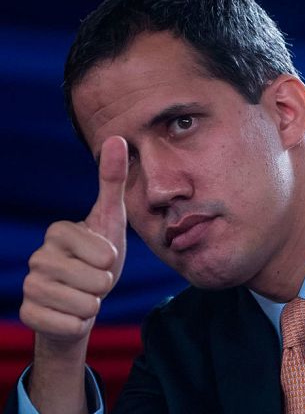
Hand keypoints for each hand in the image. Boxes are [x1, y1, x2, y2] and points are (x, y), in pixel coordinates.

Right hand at [20, 136, 127, 343]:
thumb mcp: (111, 219)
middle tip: (95, 279)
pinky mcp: (28, 314)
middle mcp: (38, 256)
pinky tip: (71, 314)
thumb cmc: (100, 256)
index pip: (103, 253)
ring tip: (85, 296)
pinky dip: (79, 325)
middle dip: (105, 285)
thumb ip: (113, 180)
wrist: (83, 299)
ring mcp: (30, 285)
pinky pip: (68, 326)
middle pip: (95, 281)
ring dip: (94, 305)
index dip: (111, 260)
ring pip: (84, 305)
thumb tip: (117, 137)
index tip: (104, 258)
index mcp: (58, 232)